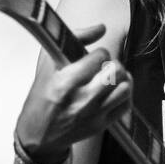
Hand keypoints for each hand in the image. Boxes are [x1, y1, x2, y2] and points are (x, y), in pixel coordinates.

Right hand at [17, 23, 131, 161]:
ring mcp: (93, 115)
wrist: (38, 136)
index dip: (98, 53)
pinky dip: (123, 95)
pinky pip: (127, 105)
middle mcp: (81, 100)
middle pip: (116, 71)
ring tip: (110, 79)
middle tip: (103, 68)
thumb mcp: (48, 65)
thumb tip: (101, 27)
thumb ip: (75, 40)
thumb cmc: (41, 98)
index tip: (92, 57)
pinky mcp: (102, 125)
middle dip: (112, 64)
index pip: (100, 57)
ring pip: (126, 88)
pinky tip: (113, 92)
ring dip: (120, 79)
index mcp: (64, 83)